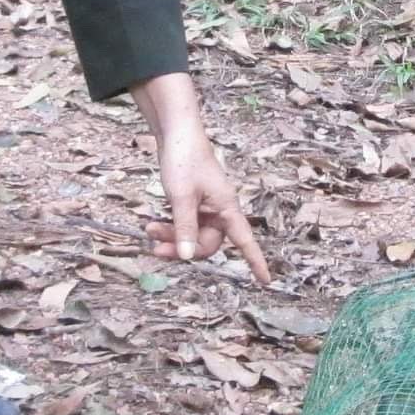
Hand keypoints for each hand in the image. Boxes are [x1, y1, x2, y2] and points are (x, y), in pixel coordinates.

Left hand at [129, 73, 272, 284]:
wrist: (176, 133)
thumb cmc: (184, 160)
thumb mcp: (181, 196)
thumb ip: (185, 227)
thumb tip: (188, 257)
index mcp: (226, 208)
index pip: (245, 241)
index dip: (255, 261)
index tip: (265, 280)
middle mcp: (220, 210)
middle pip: (206, 244)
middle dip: (182, 247)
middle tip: (154, 245)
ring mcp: (206, 207)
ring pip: (192, 236)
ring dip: (172, 237)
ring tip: (149, 229)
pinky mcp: (194, 203)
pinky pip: (185, 225)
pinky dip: (171, 227)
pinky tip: (154, 224)